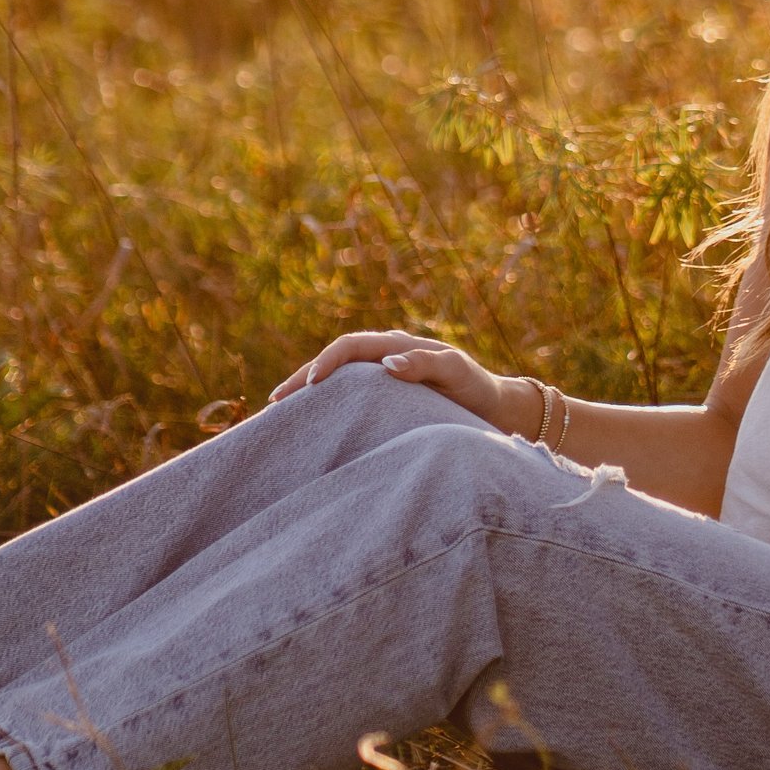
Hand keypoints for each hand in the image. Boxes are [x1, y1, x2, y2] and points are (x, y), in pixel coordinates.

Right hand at [268, 327, 526, 431]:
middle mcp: (385, 355)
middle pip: (334, 360)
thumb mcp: (457, 373)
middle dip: (303, 377)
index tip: (310, 386)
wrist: (494, 407)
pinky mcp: (382, 396)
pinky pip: (347, 396)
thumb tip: (387, 364)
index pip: (352, 346)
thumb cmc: (477, 389)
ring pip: (337, 379)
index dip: (328, 362)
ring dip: (308, 391)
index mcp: (398, 345)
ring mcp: (382, 376)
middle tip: (275, 402)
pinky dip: (325, 405)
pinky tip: (309, 425)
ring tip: (280, 413)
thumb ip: (427, 365)